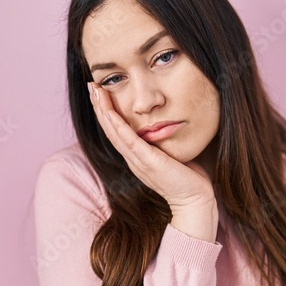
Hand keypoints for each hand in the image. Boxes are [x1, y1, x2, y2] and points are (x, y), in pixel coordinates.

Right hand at [89, 81, 214, 210]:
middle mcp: (133, 160)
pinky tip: (110, 111)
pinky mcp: (149, 163)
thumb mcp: (170, 155)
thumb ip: (161, 143)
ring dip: (103, 111)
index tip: (100, 92)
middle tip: (91, 85)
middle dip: (99, 106)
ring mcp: (139, 162)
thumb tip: (161, 127)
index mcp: (136, 158)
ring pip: (114, 133)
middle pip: (110, 129)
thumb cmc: (187, 178)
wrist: (194, 200)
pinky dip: (118, 125)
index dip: (106, 112)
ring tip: (95, 91)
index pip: (116, 131)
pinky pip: (129, 142)